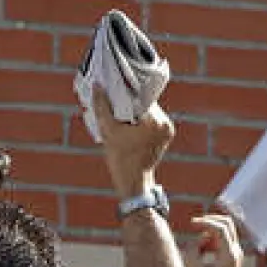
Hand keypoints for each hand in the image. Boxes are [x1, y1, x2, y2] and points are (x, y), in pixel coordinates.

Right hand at [92, 85, 174, 200]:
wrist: (133, 180)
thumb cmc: (120, 158)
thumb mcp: (108, 129)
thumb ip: (102, 105)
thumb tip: (98, 85)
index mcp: (155, 121)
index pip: (139, 96)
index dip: (124, 91)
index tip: (113, 86)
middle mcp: (165, 123)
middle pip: (145, 103)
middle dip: (129, 101)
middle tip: (113, 97)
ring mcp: (168, 130)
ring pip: (148, 111)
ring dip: (134, 110)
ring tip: (119, 110)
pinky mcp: (166, 135)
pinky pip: (152, 120)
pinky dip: (140, 119)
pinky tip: (127, 120)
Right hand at [190, 211, 247, 266]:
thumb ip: (194, 251)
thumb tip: (201, 236)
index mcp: (230, 255)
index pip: (221, 228)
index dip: (205, 222)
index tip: (191, 223)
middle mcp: (236, 252)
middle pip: (227, 223)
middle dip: (210, 220)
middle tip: (194, 224)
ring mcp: (235, 253)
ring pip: (225, 230)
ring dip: (209, 231)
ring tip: (198, 247)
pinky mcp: (231, 256)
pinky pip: (222, 239)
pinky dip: (210, 239)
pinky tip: (201, 251)